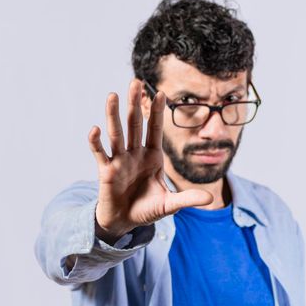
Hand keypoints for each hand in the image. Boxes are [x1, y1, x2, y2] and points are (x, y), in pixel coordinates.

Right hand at [88, 79, 212, 243]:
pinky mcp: (106, 171)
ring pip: (117, 134)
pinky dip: (96, 143)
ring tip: (112, 95)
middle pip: (135, 125)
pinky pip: (100, 154)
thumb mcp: (169, 205)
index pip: (155, 130)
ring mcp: (120, 161)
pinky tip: (94, 129)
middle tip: (135, 82)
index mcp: (152, 157)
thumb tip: (211, 199)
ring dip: (113, 115)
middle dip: (136, 104)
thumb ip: (187, 199)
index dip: (159, 113)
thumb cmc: (147, 209)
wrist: (125, 222)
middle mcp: (135, 154)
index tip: (162, 93)